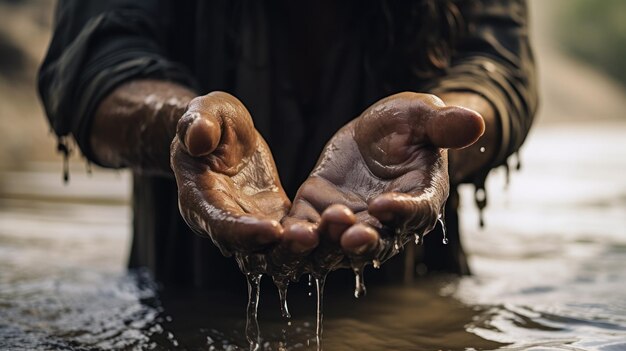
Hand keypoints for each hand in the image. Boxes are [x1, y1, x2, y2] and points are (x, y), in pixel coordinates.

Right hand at [170, 92, 317, 272]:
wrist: (222, 136)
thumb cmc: (209, 122)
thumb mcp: (203, 113)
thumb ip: (198, 124)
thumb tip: (198, 138)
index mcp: (200, 201)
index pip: (220, 224)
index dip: (245, 231)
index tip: (272, 229)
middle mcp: (224, 225)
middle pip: (252, 250)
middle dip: (282, 249)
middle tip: (311, 237)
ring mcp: (251, 227)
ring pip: (278, 252)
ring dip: (306, 249)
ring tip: (334, 232)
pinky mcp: (275, 220)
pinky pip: (296, 237)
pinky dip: (318, 236)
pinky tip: (344, 228)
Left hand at [285, 92, 484, 271]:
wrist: (375, 135)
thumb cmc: (406, 126)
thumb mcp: (423, 116)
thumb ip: (443, 125)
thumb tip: (476, 122)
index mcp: (419, 200)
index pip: (415, 211)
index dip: (402, 211)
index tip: (386, 205)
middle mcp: (386, 223)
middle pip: (376, 241)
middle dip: (362, 240)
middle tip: (350, 234)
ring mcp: (349, 223)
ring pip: (337, 245)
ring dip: (323, 244)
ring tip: (307, 235)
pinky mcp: (316, 214)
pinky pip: (305, 230)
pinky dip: (293, 235)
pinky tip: (280, 233)